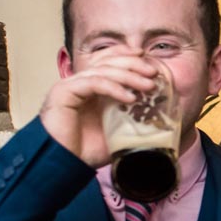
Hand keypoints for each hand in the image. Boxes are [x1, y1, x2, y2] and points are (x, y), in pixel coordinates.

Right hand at [43, 52, 160, 167]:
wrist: (61, 164)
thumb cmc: (84, 151)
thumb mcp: (116, 133)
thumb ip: (133, 122)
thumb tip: (159, 121)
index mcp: (90, 88)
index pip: (108, 61)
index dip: (127, 56)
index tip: (147, 59)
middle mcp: (80, 83)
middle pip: (108, 62)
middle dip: (133, 64)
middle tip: (153, 73)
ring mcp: (71, 86)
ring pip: (103, 71)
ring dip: (129, 76)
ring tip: (148, 85)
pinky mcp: (64, 92)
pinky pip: (93, 83)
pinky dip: (114, 88)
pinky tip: (130, 98)